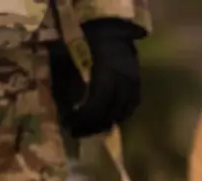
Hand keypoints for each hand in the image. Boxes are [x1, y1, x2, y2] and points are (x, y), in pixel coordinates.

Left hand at [47, 18, 144, 137]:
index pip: (96, 106)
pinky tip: (109, 119)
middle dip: (92, 126)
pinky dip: (120, 116)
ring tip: (91, 128)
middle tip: (77, 133)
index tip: (69, 126)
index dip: (83, 119)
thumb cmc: (85, 39)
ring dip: (105, 123)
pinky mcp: (137, 84)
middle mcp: (123, 82)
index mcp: (106, 74)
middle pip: (109, 113)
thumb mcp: (69, 58)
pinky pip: (131, 106)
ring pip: (121, 113)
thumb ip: (66, 84)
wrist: (109, 26)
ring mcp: (133, 84)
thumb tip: (64, 111)